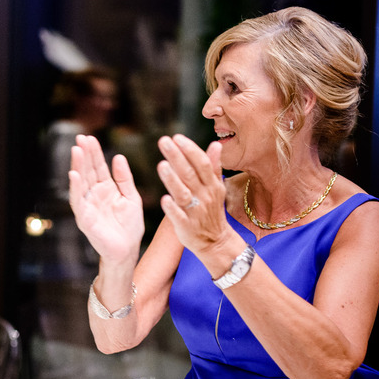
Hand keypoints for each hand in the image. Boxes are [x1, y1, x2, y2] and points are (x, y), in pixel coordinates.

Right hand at [68, 134, 144, 264]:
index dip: (94, 153)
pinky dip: (76, 188)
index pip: (97, 167)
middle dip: (84, 155)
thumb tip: (118, 157)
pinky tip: (74, 175)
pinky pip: (78, 201)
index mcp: (106, 189)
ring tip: (76, 150)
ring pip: (80, 183)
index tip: (89, 137)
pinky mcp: (85, 219)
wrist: (128, 250)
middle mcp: (94, 195)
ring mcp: (88, 206)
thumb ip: (124, 178)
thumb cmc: (129, 227)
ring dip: (77, 166)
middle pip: (87, 171)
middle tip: (81, 138)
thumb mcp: (131, 197)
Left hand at [156, 134, 230, 255]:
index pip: (202, 163)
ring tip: (161, 165)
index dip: (190, 150)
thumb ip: (214, 167)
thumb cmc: (212, 211)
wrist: (216, 242)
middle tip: (163, 141)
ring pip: (183, 194)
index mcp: (212, 186)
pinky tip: (163, 199)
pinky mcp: (186, 227)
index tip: (177, 137)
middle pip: (190, 174)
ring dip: (173, 180)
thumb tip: (216, 144)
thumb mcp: (216, 188)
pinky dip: (172, 209)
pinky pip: (179, 217)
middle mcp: (205, 197)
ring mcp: (196, 212)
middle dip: (177, 157)